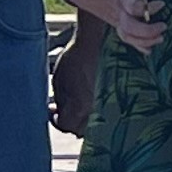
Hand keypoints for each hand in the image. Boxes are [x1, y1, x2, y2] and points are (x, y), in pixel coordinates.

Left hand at [49, 15, 104, 133]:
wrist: (100, 41)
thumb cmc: (77, 57)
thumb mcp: (59, 80)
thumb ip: (60, 101)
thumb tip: (59, 112)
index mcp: (79, 108)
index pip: (65, 126)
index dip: (55, 120)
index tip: (53, 111)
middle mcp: (96, 112)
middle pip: (81, 130)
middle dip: (70, 122)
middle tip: (64, 110)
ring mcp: (109, 107)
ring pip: (95, 124)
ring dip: (84, 119)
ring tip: (78, 105)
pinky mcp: (118, 100)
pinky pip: (107, 113)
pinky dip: (97, 111)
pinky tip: (90, 99)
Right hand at [69, 0, 162, 50]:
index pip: (132, 3)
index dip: (145, 7)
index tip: (160, 2)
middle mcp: (118, 6)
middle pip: (130, 26)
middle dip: (148, 30)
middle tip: (163, 25)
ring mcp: (116, 17)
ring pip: (127, 36)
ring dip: (145, 40)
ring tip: (160, 36)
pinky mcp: (115, 24)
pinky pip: (125, 39)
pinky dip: (138, 46)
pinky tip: (150, 48)